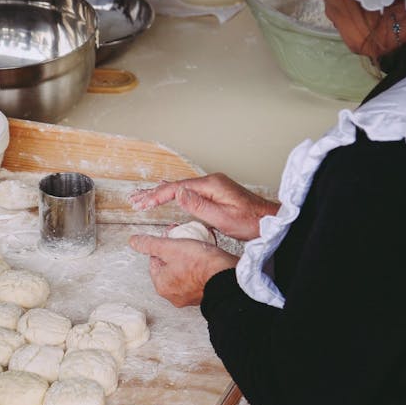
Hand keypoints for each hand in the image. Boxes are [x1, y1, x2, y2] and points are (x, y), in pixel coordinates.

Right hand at [129, 173, 278, 240]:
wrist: (270, 221)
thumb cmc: (251, 222)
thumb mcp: (223, 218)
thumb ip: (199, 205)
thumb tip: (179, 194)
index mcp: (211, 185)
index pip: (177, 189)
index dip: (158, 196)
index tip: (143, 203)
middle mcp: (211, 182)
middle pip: (176, 186)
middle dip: (154, 193)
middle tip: (135, 199)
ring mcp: (213, 187)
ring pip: (181, 188)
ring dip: (161, 193)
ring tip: (144, 197)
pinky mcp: (215, 194)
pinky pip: (189, 192)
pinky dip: (174, 194)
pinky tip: (168, 194)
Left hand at [129, 234, 238, 306]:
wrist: (227, 277)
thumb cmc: (200, 264)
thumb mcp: (170, 247)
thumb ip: (150, 244)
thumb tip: (134, 241)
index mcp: (161, 285)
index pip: (155, 260)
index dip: (164, 245)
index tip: (174, 237)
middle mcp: (173, 295)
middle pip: (169, 267)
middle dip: (175, 253)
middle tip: (186, 242)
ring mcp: (189, 297)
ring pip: (183, 273)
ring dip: (188, 261)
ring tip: (197, 250)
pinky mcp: (203, 295)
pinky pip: (197, 279)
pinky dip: (199, 269)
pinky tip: (206, 261)